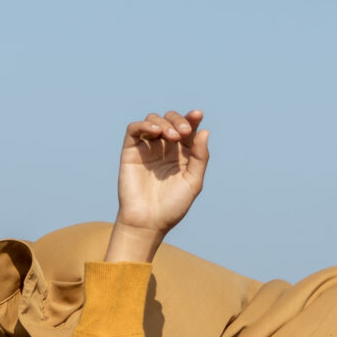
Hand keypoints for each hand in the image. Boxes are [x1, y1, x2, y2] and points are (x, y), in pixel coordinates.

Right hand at [106, 111, 207, 262]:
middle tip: (183, 133)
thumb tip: (205, 131)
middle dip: (178, 120)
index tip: (197, 115)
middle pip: (171, 120)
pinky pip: (134, 129)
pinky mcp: (131, 151)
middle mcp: (164, 148)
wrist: (147, 221)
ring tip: (171, 137)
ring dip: (164, 122)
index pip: (188, 129)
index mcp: (182, 154)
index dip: (192, 118)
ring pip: (154, 120)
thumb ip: (200, 157)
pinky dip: (144, 124)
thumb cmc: (172, 206)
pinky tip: (156, 132)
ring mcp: (147, 148)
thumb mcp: (193, 181)